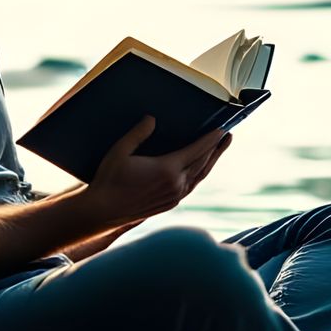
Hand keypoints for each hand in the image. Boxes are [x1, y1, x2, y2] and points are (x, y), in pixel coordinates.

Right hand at [85, 116, 231, 227]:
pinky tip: (199, 170)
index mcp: (167, 169)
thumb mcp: (120, 151)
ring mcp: (174, 196)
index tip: (221, 129)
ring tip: (219, 150)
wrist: (103, 210)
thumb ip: (138, 134)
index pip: (196, 151)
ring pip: (199, 177)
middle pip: (203, 163)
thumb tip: (151, 119)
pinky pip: (190, 187)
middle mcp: (175, 185)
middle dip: (216, 149)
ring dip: (211, 162)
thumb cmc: (109, 180)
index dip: (210, 139)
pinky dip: (199, 175)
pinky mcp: (169, 204)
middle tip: (228, 136)